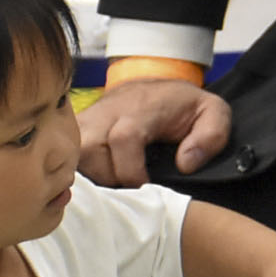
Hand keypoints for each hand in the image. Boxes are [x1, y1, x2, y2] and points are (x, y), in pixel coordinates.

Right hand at [77, 79, 230, 185]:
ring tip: (114, 187)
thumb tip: (186, 164)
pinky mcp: (73, 129)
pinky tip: (96, 184)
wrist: (153, 86)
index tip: (145, 187)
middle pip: (90, 151)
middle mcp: (106, 113)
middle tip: (128, 190)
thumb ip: (210, 136)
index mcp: (140, 109)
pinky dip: (76, 172)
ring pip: (71, 155)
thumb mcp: (212, 113)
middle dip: (108, 178)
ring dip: (91, 177)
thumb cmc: (183, 105)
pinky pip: (63, 154)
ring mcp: (85, 120)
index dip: (131, 170)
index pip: (124, 139)